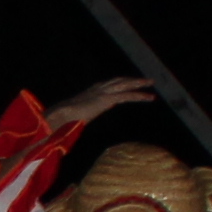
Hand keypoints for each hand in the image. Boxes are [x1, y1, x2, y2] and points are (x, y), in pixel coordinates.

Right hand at [43, 77, 159, 135]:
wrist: (60, 115)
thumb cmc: (62, 119)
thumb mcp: (73, 117)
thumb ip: (77, 119)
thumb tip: (70, 130)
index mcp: (90, 92)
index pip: (108, 85)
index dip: (119, 83)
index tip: (127, 84)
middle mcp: (97, 89)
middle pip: (119, 81)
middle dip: (132, 80)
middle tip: (146, 80)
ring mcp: (103, 92)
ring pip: (125, 85)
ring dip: (139, 83)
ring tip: (151, 83)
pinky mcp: (108, 99)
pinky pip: (128, 96)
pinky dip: (140, 96)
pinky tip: (150, 97)